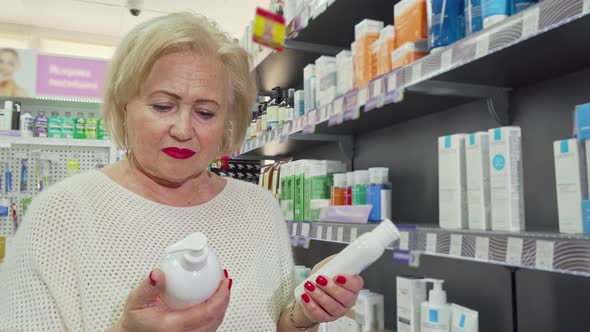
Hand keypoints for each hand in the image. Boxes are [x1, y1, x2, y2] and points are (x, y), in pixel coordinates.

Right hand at [112, 268, 231, 331]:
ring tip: (220, 289)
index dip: (220, 295)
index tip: (223, 281)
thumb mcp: (136, 301)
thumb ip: (148, 287)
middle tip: (223, 281)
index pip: (208, 312)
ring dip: (220, 306)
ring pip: (214, 324)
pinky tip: (212, 301)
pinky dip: (214, 313)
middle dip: (224, 298)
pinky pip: (208, 327)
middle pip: (216, 318)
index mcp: (174, 326)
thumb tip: (157, 274)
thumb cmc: (135, 322)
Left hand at [296, 256, 363, 324]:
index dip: (349, 281)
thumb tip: (340, 256)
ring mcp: (338, 311)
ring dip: (320, 295)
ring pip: (333, 307)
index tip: (337, 276)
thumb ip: (334, 261)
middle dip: (332, 288)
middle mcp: (347, 300)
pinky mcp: (326, 318)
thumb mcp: (327, 266)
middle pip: (346, 298)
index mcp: (351, 286)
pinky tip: (306, 297)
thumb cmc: (319, 280)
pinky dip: (311, 305)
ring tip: (309, 286)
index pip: (357, 285)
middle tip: (320, 279)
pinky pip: (320, 315)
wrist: (307, 294)